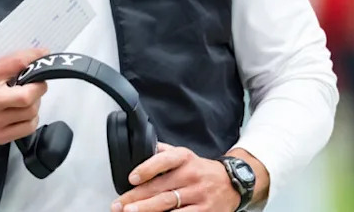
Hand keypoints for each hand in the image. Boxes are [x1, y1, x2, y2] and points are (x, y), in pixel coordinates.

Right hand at [0, 48, 49, 146]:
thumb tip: (22, 61)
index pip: (15, 64)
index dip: (34, 57)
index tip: (43, 54)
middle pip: (28, 95)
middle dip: (39, 86)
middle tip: (38, 82)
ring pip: (31, 112)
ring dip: (35, 102)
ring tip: (29, 97)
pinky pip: (27, 128)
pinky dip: (32, 118)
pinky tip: (25, 112)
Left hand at [111, 142, 239, 211]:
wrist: (233, 183)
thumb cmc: (202, 170)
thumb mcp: (185, 155)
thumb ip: (163, 151)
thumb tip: (140, 147)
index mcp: (184, 158)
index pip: (164, 160)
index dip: (147, 168)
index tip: (131, 178)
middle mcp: (191, 175)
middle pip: (160, 187)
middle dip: (137, 197)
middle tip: (120, 204)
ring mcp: (199, 195)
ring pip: (169, 204)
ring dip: (147, 209)